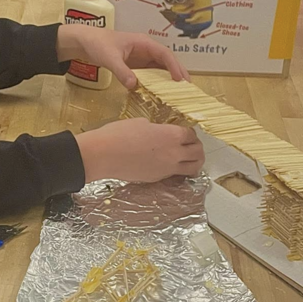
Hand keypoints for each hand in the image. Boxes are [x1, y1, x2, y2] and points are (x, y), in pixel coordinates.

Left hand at [57, 25, 190, 89]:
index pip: (164, 54)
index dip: (174, 66)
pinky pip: (151, 73)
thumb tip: (134, 85)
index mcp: (143, 43)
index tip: (181, 79)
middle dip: (178, 72)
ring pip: (161, 67)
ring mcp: (142, 57)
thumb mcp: (109, 58)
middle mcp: (146, 49)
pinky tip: (162, 91)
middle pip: (167, 60)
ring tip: (180, 92)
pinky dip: (157, 81)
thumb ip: (122, 71)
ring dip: (170, 78)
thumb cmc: (98, 44)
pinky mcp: (136, 65)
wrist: (85, 42)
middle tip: (188, 88)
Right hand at [76, 120, 203, 182]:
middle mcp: (175, 153)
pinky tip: (167, 163)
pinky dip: (176, 169)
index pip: (192, 135)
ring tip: (188, 158)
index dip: (189, 132)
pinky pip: (174, 174)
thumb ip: (158, 129)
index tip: (185, 132)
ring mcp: (167, 168)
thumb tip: (160, 133)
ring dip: (194, 162)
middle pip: (198, 153)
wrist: (104, 154)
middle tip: (191, 145)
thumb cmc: (119, 134)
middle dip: (197, 148)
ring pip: (193, 168)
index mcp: (172, 135)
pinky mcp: (157, 178)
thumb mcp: (142, 123)